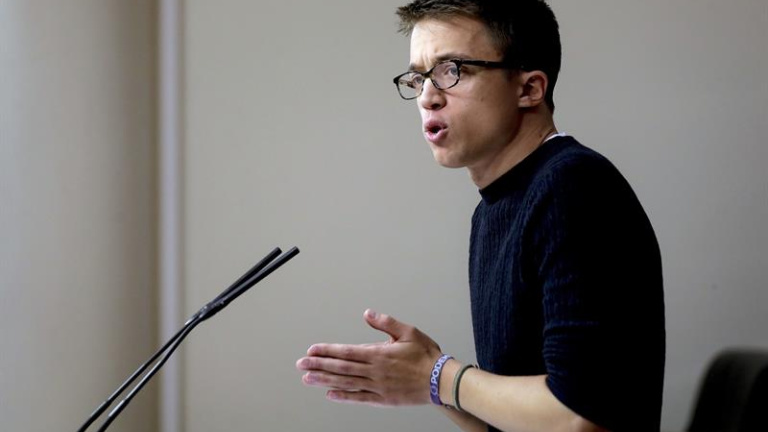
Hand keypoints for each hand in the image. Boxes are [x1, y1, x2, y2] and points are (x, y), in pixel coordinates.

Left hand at [296, 309, 442, 406]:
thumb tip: (368, 313)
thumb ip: (386, 323)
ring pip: (346, 383)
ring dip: (325, 380)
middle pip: (341, 368)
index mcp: (379, 354)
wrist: (441, 380)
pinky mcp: (382, 398)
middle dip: (319, 365)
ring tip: (308, 378)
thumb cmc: (426, 355)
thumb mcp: (408, 331)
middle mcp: (374, 371)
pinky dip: (343, 396)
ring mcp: (377, 386)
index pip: (346, 351)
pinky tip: (329, 393)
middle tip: (301, 363)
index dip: (327, 351)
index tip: (312, 350)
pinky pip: (358, 397)